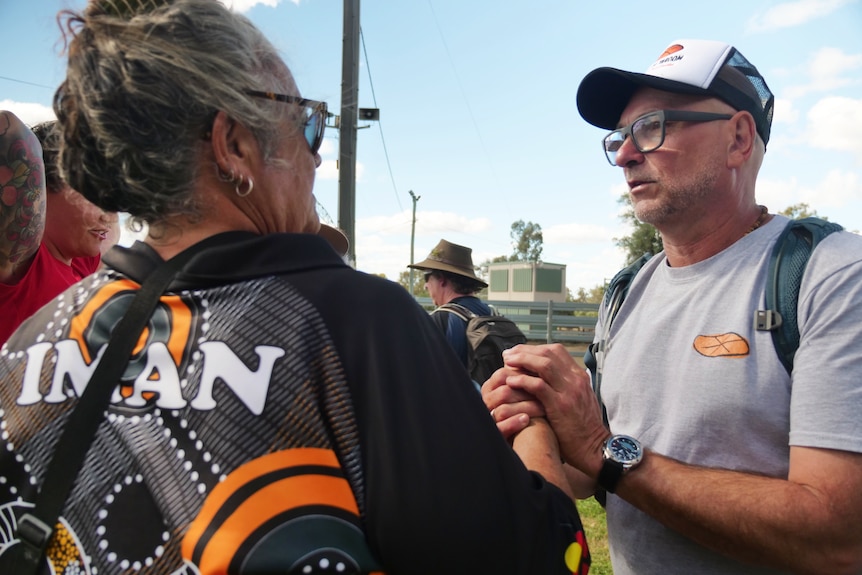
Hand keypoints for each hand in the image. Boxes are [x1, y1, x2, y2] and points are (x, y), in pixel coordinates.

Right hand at [481, 361, 544, 440]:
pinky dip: (513, 424)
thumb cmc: (528, 414)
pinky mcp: (495, 436)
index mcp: (493, 389)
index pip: (503, 375)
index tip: (542, 375)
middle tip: (546, 390)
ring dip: (524, 407)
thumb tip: (539, 353)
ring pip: (502, 409)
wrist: (529, 443)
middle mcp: (488, 403)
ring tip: (542, 407)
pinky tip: (526, 421)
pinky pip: (500, 428)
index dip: (523, 374)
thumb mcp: (525, 393)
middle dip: (525, 390)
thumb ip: (525, 377)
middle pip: (503, 391)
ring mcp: (490, 420)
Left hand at [501, 343, 608, 477]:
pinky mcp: (560, 405)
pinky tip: (511, 381)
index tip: (519, 352)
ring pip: (543, 365)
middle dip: (525, 351)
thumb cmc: (583, 427)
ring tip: (507, 363)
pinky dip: (523, 381)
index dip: (535, 349)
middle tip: (508, 355)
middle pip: (548, 353)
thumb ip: (565, 385)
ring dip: (522, 361)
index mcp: (579, 376)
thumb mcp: (579, 399)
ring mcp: (569, 391)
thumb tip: (544, 376)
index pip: (556, 351)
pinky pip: (539, 386)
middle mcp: (575, 379)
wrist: (595, 448)